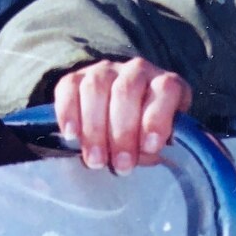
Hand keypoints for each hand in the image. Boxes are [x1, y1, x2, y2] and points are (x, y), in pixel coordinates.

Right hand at [54, 58, 192, 171]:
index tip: (150, 147)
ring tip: (96, 160)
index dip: (158, 117)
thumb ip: (156, 146)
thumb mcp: (161, 138)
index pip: (166, 89)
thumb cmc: (147, 130)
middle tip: (120, 165)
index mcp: (167, 84)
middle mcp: (138, 71)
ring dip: (95, 127)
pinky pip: (69, 87)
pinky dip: (68, 110)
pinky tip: (71, 135)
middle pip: (127, 91)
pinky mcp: (77, 77)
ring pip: (97, 88)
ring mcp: (106, 70)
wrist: (119, 109)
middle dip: (123, 132)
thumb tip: (146, 155)